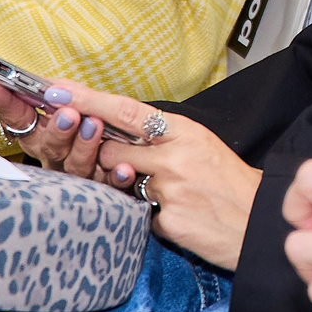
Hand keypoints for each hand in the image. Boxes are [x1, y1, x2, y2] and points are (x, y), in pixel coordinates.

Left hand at [0, 78, 263, 269]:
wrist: (258, 222)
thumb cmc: (228, 182)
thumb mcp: (200, 144)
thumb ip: (160, 137)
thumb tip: (116, 129)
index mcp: (184, 131)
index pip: (124, 109)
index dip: (86, 99)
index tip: (53, 89)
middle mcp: (175, 156)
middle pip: (112, 148)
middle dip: (108, 157)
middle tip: (125, 163)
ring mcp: (170, 189)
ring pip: (122, 182)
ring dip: (131, 186)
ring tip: (167, 191)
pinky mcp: (168, 221)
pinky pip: (138, 215)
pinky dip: (151, 215)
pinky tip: (178, 215)